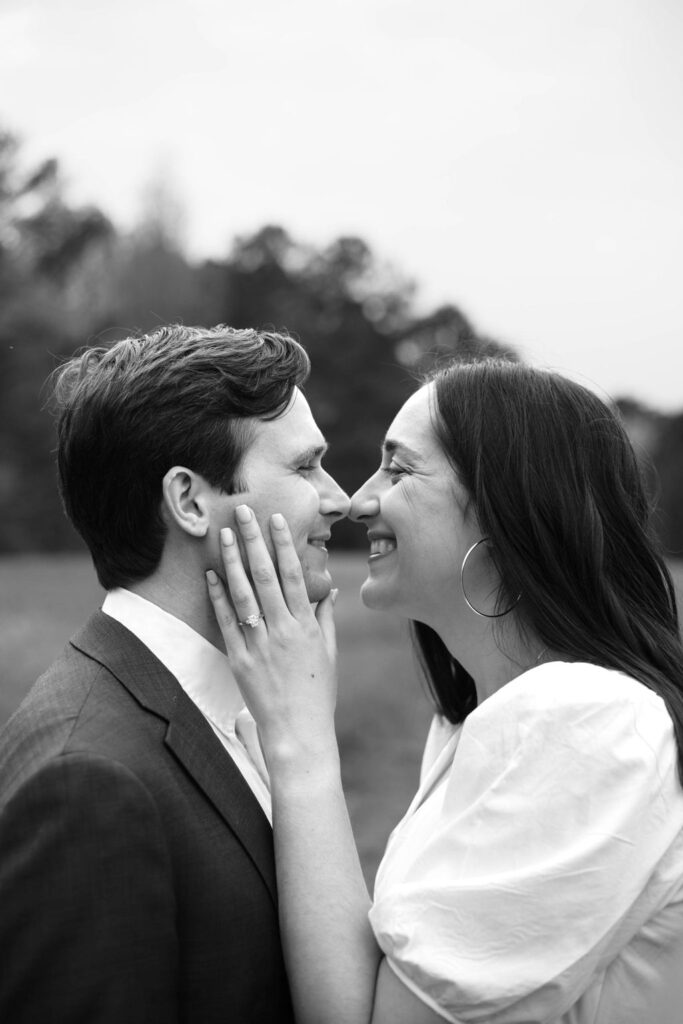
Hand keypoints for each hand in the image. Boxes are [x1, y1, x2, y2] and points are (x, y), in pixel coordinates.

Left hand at [206, 506, 338, 769]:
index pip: (293, 574)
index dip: (283, 544)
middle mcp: (282, 629)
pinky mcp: (239, 659)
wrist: (298, 732)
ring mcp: (258, 644)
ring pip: (243, 593)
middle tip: (243, 511)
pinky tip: (211, 575)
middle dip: (253, 540)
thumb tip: (330, 588)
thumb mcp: (329, 652)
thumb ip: (326, 618)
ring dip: (232, 560)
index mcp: (306, 624)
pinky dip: (218, 597)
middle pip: (265, 575)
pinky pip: (227, 622)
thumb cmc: (318, 693)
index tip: (275, 518)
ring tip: (224, 534)